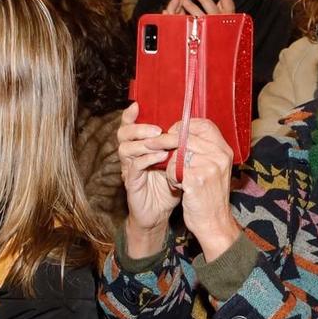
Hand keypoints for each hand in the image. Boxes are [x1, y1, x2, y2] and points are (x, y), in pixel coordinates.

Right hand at [116, 103, 180, 256]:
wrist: (160, 213)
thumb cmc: (168, 185)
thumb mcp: (175, 162)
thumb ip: (179, 146)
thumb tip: (194, 126)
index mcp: (139, 146)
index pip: (129, 125)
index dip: (130, 114)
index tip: (138, 105)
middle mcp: (131, 155)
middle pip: (123, 133)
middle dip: (139, 128)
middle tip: (157, 130)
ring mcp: (128, 169)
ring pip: (125, 148)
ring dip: (143, 143)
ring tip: (160, 142)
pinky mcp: (131, 183)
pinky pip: (133, 167)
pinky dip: (146, 159)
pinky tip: (160, 157)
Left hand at [173, 119, 239, 260]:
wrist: (213, 222)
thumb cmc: (208, 195)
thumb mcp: (213, 169)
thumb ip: (202, 150)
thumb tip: (179, 132)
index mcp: (224, 150)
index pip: (205, 124)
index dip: (185, 126)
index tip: (173, 133)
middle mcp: (220, 156)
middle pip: (186, 137)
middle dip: (166, 142)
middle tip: (156, 149)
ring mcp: (209, 167)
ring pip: (177, 154)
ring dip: (171, 165)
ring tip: (178, 178)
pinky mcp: (196, 179)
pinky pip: (173, 169)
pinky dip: (171, 178)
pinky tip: (178, 186)